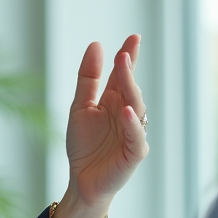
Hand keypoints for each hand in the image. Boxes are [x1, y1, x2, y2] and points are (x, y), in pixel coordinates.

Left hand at [55, 35, 148, 217]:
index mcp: (114, 102)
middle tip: (124, 52)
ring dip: (132, 90)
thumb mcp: (80, 107)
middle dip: (129, 70)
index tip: (134, 37)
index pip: (124, 75)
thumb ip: (88, 79)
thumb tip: (96, 45)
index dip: (129, 56)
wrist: (81, 181)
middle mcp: (127, 114)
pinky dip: (133, 124)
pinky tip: (127, 111)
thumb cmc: (84, 146)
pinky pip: (136, 137)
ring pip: (137, 108)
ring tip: (125, 70)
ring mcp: (132, 133)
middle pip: (130, 88)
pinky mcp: (133, 153)